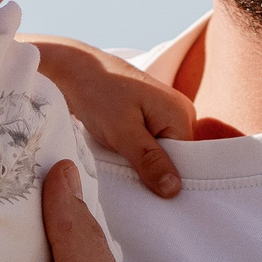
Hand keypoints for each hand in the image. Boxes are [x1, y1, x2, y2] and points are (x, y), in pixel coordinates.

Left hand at [25, 36, 193, 198]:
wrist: (75, 70)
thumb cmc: (98, 94)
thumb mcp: (122, 132)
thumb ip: (149, 160)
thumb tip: (174, 190)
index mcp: (182, 114)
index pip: (186, 162)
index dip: (165, 178)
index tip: (143, 188)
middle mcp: (181, 112)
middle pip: (175, 158)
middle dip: (152, 170)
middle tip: (126, 173)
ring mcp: (166, 113)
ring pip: (161, 152)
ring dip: (141, 161)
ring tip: (120, 159)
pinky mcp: (151, 116)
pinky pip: (151, 143)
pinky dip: (136, 151)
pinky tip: (121, 151)